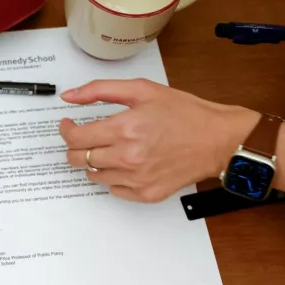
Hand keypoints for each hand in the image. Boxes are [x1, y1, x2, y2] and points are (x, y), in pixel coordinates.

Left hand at [59, 79, 258, 201]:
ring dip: (94, 161)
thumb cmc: (184, 113)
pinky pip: (113, 189)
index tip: (68, 125)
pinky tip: (126, 163)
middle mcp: (127, 157)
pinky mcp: (145, 194)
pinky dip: (113, 177)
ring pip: (93, 175)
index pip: (75, 138)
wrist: (218, 140)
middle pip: (78, 159)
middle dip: (76, 146)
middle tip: (86, 137)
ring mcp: (136, 179)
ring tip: (110, 148)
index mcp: (124, 129)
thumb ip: (99, 90)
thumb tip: (69, 96)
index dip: (66, 130)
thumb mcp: (142, 90)